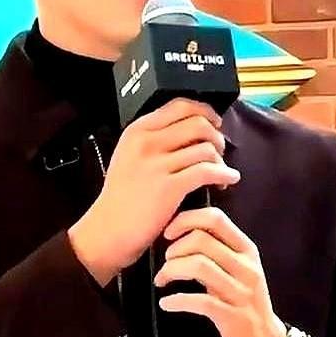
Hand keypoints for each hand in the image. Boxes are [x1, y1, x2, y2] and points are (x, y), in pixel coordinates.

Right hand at [68, 99, 239, 286]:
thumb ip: (153, 140)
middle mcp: (146, 143)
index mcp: (137, 131)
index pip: (180, 106)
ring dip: (221, 160)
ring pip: (205, 148)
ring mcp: (156, 165)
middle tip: (219, 151)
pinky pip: (207, 171)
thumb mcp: (128, 157)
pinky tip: (228, 180)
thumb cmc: (121, 199)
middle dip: (216, 136)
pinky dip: (224, 174)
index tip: (214, 123)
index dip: (205, 111)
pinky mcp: (168, 187)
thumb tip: (190, 130)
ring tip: (221, 173)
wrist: (108, 231)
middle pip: (198, 124)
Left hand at [153, 206, 286, 336]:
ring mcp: (241, 293)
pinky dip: (176, 300)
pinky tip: (166, 303)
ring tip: (162, 281)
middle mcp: (247, 267)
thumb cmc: (243, 305)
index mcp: (247, 251)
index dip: (186, 219)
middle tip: (166, 265)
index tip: (168, 232)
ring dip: (171, 271)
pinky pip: (199, 301)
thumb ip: (217, 251)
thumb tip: (182, 232)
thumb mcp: (236, 271)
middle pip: (201, 240)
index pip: (216, 218)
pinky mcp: (233, 318)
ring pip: (198, 265)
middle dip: (174, 249)